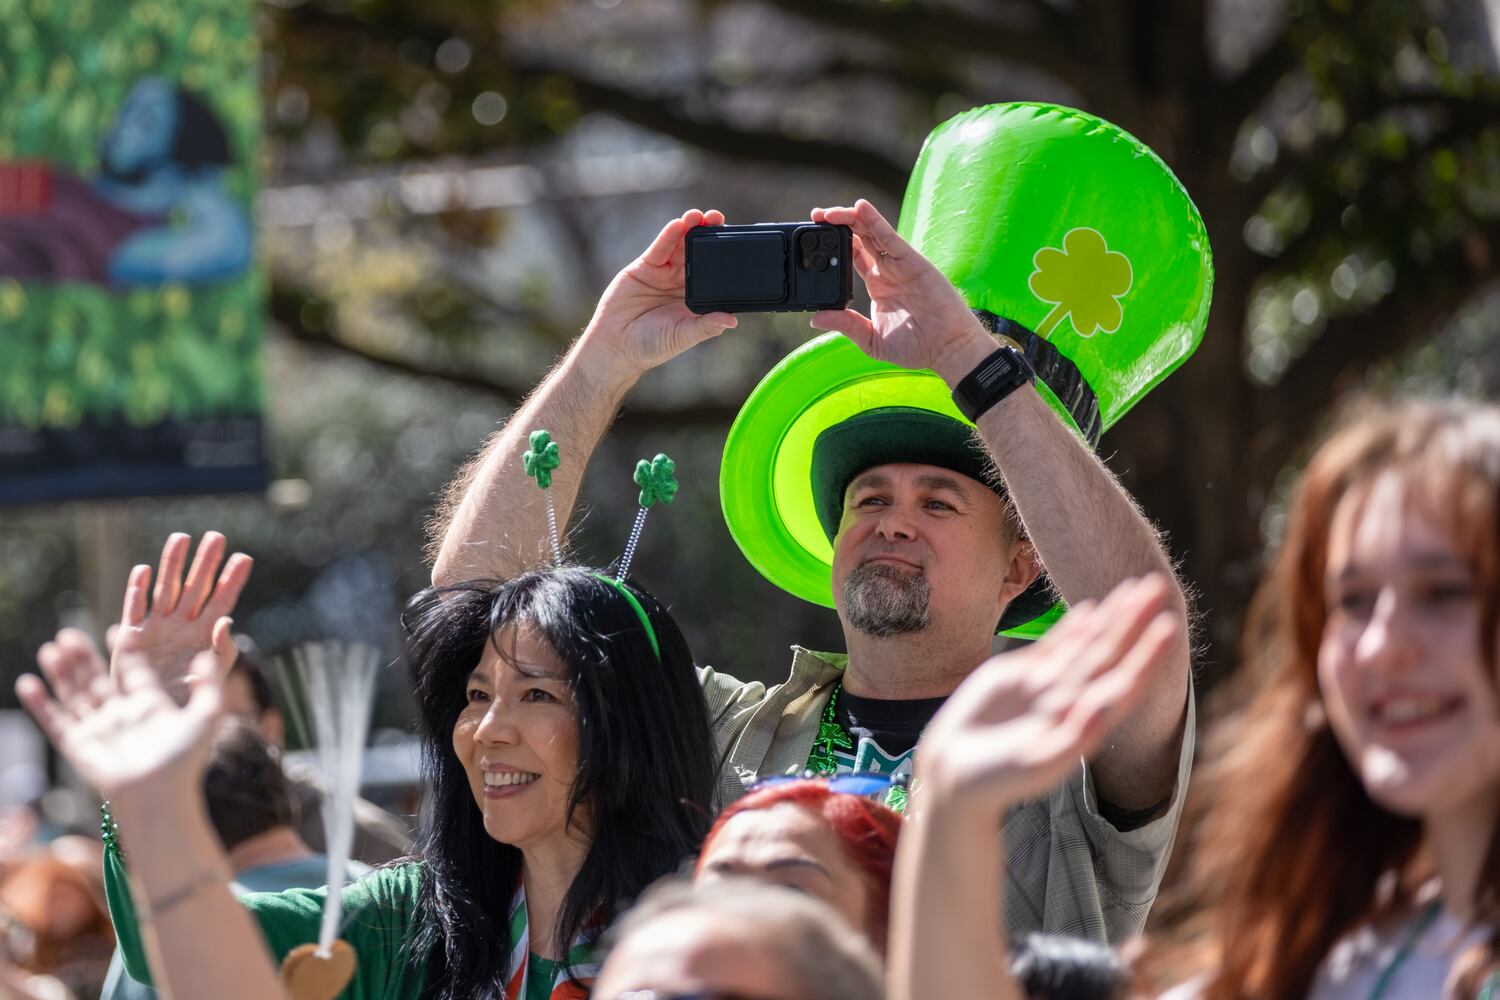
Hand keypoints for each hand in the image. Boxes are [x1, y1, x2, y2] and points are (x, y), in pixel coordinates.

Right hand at [16, 630, 222, 802]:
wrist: (158, 795)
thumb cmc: (185, 759)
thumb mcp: (207, 714)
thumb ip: (210, 682)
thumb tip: (209, 652)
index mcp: (151, 706)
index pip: (134, 671)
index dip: (125, 651)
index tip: (118, 629)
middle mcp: (122, 716)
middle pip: (98, 680)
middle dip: (83, 657)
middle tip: (69, 632)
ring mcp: (99, 730)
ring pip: (75, 695)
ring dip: (61, 673)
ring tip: (51, 647)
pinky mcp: (79, 746)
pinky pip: (56, 721)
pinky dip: (40, 704)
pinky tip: (27, 683)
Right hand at [112, 532, 250, 704]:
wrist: (156, 720)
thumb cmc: (189, 702)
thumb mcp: (211, 677)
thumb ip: (221, 649)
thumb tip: (227, 619)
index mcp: (207, 633)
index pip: (223, 600)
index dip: (232, 579)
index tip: (244, 557)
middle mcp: (183, 625)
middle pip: (196, 587)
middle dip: (205, 562)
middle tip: (216, 536)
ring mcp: (158, 628)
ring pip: (166, 589)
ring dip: (172, 564)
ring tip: (181, 538)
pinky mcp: (132, 636)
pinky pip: (135, 608)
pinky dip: (137, 590)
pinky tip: (143, 570)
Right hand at [580, 208, 738, 380]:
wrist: (616, 346)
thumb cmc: (651, 346)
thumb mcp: (683, 336)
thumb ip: (706, 327)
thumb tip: (732, 321)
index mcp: (695, 298)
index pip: (712, 273)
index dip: (722, 258)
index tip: (735, 242)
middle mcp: (681, 282)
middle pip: (697, 253)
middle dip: (707, 235)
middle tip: (718, 218)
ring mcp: (663, 273)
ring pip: (679, 246)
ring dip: (688, 229)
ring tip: (698, 215)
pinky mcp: (644, 267)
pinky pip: (659, 249)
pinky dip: (668, 236)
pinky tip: (677, 225)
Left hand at [810, 199, 995, 383]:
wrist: (947, 349)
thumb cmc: (916, 347)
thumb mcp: (872, 340)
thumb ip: (846, 326)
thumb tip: (816, 319)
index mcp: (877, 285)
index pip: (851, 256)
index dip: (833, 243)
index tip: (812, 237)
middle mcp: (886, 270)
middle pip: (858, 237)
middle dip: (836, 224)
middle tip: (814, 216)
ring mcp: (898, 264)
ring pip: (870, 232)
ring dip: (849, 218)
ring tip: (827, 213)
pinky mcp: (911, 261)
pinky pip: (890, 237)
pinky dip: (875, 221)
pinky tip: (860, 208)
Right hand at [914, 575, 1181, 820]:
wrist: (955, 772)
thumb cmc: (998, 779)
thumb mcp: (1036, 765)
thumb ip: (1071, 739)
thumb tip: (1102, 710)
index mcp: (1085, 723)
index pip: (1124, 681)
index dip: (1147, 653)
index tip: (1168, 625)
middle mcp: (1072, 700)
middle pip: (1110, 653)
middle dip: (1134, 620)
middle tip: (1157, 585)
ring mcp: (1047, 686)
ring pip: (1086, 644)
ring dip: (1111, 616)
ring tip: (1134, 588)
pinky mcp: (1019, 676)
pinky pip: (1053, 647)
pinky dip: (1072, 628)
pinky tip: (1090, 609)